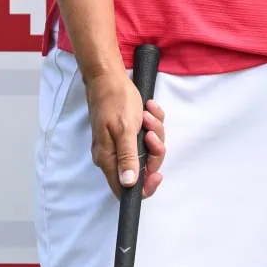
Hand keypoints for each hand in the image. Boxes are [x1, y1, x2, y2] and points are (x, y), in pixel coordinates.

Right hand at [84, 69, 166, 199]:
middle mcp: (114, 155)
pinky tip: (149, 108)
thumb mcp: (125, 129)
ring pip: (148, 149)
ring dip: (154, 131)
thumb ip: (127, 157)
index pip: (125, 188)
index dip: (144, 186)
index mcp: (109, 159)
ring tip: (147, 114)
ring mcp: (122, 143)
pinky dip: (153, 122)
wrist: (110, 78)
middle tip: (151, 132)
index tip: (158, 174)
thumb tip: (128, 184)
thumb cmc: (116, 101)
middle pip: (143, 167)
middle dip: (154, 149)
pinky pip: (148, 134)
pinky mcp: (130, 131)